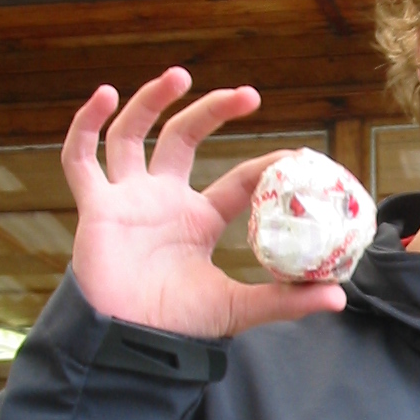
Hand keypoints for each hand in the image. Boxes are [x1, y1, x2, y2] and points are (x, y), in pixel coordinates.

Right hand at [62, 68, 347, 337]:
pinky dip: (86, 126)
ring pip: (132, 134)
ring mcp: (126, 199)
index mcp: (199, 219)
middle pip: (183, 138)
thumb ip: (285, 300)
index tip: (298, 154)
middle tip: (249, 94)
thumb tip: (340, 296)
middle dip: (212, 111)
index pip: (238, 179)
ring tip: (180, 75)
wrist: (128, 344)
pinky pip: (80, 158)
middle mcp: (162, 199)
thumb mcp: (239, 307)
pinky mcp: (95, 206)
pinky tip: (102, 96)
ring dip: (151, 100)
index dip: (267, 165)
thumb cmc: (178, 326)